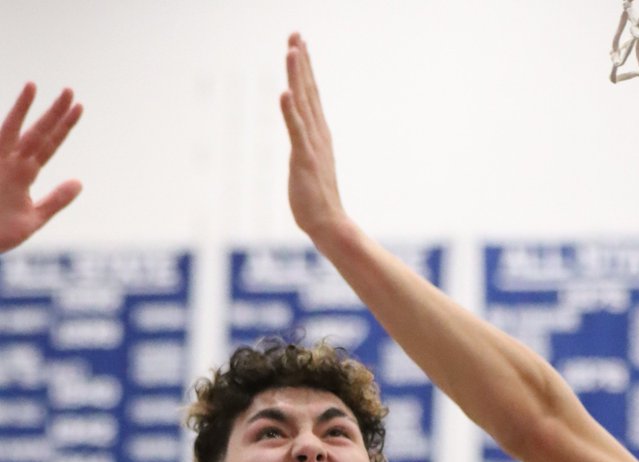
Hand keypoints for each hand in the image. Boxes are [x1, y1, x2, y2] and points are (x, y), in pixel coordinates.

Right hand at [0, 83, 82, 252]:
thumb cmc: (0, 232)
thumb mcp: (34, 218)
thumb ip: (56, 200)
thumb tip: (80, 182)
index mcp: (24, 172)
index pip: (49, 144)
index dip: (64, 127)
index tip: (79, 108)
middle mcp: (11, 163)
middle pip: (36, 134)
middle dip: (53, 114)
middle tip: (70, 91)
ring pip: (11, 132)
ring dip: (21, 110)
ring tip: (33, 86)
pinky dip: (6, 128)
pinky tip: (12, 115)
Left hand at [280, 32, 346, 241]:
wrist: (329, 225)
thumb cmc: (317, 202)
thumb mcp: (309, 168)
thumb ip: (305, 152)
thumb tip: (302, 148)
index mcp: (318, 135)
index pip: (310, 95)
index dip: (304, 69)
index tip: (300, 43)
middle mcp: (317, 135)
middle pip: (308, 91)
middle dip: (301, 62)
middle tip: (296, 34)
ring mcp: (312, 146)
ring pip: (303, 104)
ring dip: (297, 76)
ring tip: (292, 50)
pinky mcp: (304, 160)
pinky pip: (296, 132)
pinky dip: (290, 111)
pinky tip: (284, 92)